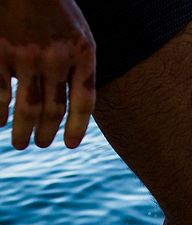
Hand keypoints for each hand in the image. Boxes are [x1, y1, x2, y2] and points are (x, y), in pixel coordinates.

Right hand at [0, 0, 95, 148]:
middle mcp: (56, 59)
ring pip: (27, 107)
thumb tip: (73, 102)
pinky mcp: (0, 53)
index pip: (84, 101)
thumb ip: (78, 64)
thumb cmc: (54, 7)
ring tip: (21, 143)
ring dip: (23, 130)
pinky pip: (0, 92)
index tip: (70, 144)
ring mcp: (27, 56)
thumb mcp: (78, 33)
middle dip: (48, 132)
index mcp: (83, 53)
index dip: (77, 127)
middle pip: (54, 109)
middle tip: (42, 144)